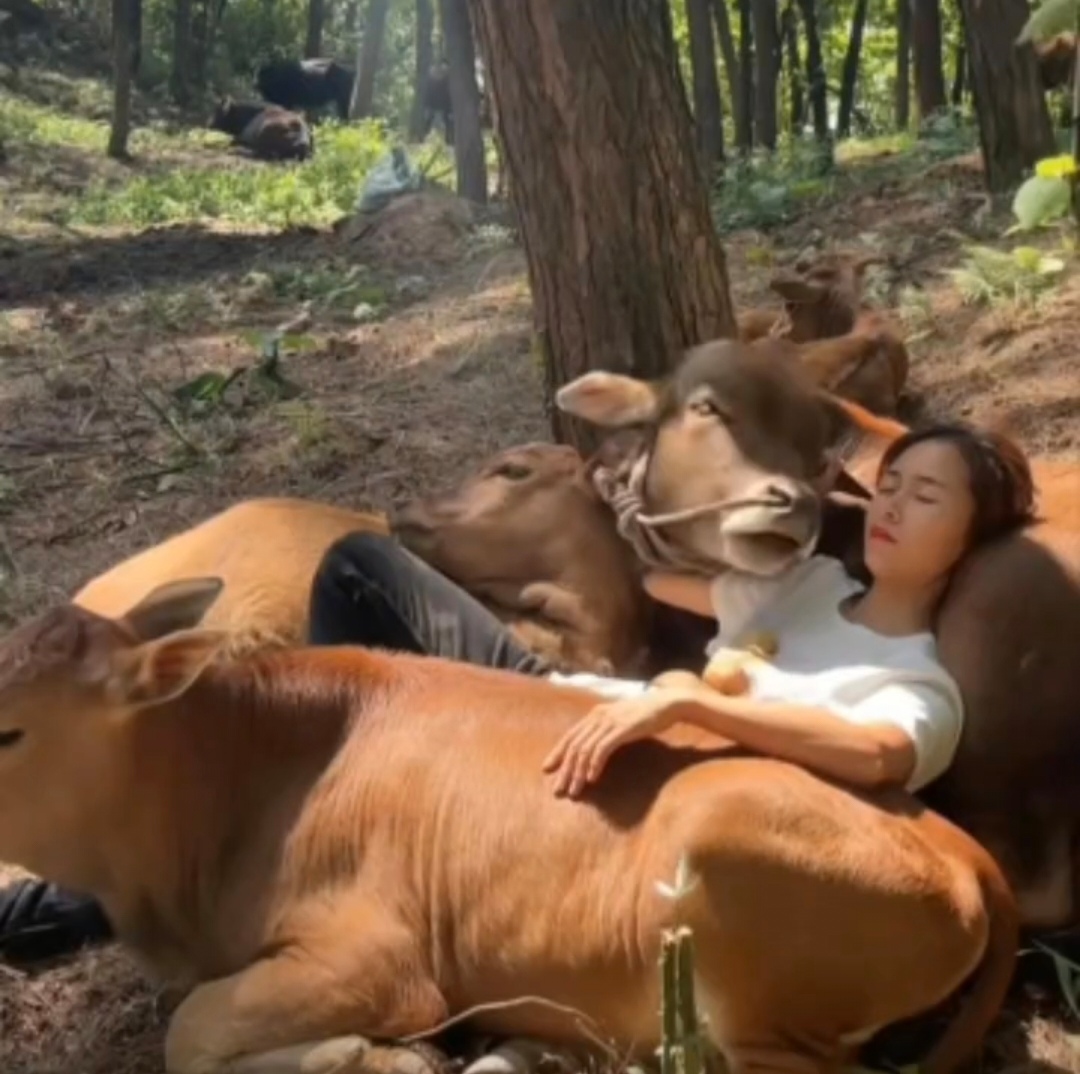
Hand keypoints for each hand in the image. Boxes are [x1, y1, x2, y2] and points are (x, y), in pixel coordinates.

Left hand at [542, 690, 681, 797]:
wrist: (666, 704)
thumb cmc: (644, 715)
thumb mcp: (619, 721)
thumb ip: (604, 732)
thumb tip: (590, 751)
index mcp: (595, 714)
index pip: (569, 736)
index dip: (557, 753)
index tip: (547, 770)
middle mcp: (598, 716)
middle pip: (574, 745)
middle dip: (564, 770)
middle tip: (558, 790)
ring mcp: (610, 721)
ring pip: (585, 750)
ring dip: (578, 773)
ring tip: (574, 790)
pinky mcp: (622, 728)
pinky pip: (603, 749)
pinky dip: (595, 765)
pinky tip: (592, 778)